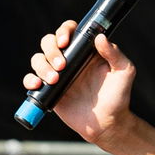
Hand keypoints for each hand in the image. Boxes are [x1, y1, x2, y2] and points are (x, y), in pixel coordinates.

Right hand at [22, 21, 135, 144]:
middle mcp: (69, 59)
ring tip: (54, 79)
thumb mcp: (124, 72)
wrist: (107, 123)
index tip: (65, 42)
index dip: (63, 31)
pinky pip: (31, 79)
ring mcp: (57, 74)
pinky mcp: (49, 90)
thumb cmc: (118, 96)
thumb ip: (115, 54)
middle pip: (49, 42)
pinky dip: (30, 80)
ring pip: (38, 59)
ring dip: (41, 66)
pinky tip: (38, 85)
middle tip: (62, 66)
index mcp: (85, 51)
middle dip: (51, 50)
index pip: (69, 31)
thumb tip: (100, 37)